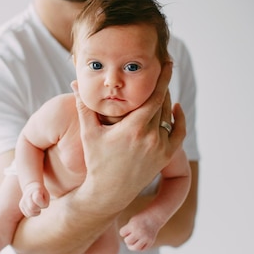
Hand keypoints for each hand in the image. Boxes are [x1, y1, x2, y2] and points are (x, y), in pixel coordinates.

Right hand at [19, 182, 49, 217]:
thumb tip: (34, 210)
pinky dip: (32, 213)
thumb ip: (44, 204)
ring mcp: (23, 201)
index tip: (42, 199)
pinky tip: (33, 207)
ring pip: (30, 214)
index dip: (41, 202)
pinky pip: (28, 215)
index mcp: (35, 191)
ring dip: (35, 212)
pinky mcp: (21, 206)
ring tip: (36, 205)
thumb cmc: (42, 193)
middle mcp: (27, 195)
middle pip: (33, 208)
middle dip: (38, 208)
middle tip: (39, 204)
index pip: (37, 199)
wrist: (32, 187)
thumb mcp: (46, 196)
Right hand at [72, 62, 185, 214]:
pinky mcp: (165, 157)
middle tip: (164, 66)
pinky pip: (178, 133)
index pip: (153, 95)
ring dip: (167, 100)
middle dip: (163, 84)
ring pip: (169, 116)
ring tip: (162, 85)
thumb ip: (84, 106)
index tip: (167, 61)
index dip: (162, 77)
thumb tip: (75, 83)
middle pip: (163, 102)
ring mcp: (160, 148)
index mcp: (133, 128)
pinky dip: (178, 120)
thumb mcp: (88, 133)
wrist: (108, 193)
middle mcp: (151, 137)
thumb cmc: (96, 161)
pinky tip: (174, 108)